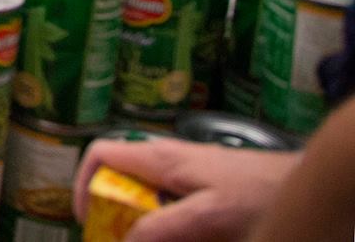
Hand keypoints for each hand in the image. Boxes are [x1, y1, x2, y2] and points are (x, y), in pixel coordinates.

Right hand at [74, 139, 295, 241]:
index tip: (90, 222)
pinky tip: (189, 238)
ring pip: (146, 195)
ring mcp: (185, 170)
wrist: (305, 183)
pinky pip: (171, 203)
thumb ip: (163, 227)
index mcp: (158, 157)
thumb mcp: (208, 215)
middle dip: (116, 213)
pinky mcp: (204, 185)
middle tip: (123, 240)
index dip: (83, 185)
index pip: (99, 155)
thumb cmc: (258, 193)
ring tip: (154, 240)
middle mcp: (165, 158)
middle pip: (120, 180)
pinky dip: (169, 223)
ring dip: (144, 222)